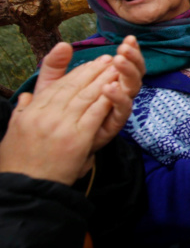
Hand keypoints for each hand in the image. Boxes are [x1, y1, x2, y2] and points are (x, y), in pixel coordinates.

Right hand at [0, 52, 124, 184]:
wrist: (26, 187)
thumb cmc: (19, 163)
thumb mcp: (14, 131)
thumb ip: (22, 111)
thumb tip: (28, 96)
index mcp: (31, 111)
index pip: (57, 86)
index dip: (76, 73)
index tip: (90, 63)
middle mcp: (45, 114)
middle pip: (73, 87)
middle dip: (93, 71)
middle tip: (108, 60)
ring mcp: (61, 125)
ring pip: (85, 96)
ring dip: (103, 80)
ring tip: (116, 68)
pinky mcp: (77, 138)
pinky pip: (94, 113)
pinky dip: (106, 99)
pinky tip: (116, 90)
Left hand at [34, 37, 144, 150]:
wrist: (48, 150)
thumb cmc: (52, 118)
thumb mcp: (50, 88)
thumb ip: (56, 67)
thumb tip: (64, 44)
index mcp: (106, 83)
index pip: (124, 63)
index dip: (129, 51)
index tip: (129, 39)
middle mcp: (116, 95)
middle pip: (134, 73)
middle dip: (133, 58)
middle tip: (127, 47)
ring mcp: (116, 109)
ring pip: (132, 89)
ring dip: (128, 73)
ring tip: (118, 61)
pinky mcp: (113, 124)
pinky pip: (122, 110)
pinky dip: (118, 98)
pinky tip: (109, 87)